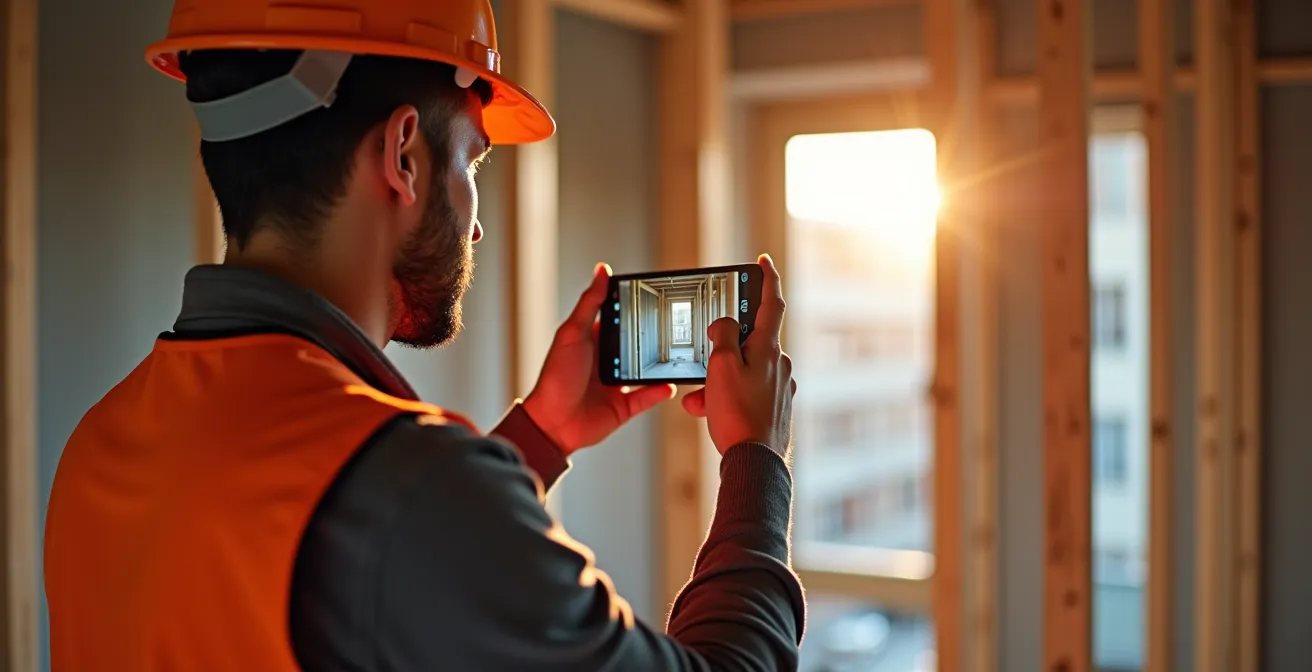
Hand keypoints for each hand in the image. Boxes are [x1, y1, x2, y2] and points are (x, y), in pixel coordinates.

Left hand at [522, 263, 675, 454]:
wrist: (553, 422)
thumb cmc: (555, 377)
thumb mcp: (572, 333)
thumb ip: (590, 304)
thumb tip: (602, 271)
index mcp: (594, 341)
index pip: (619, 319)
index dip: (634, 308)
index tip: (654, 296)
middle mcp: (607, 361)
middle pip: (637, 344)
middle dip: (653, 336)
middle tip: (675, 324)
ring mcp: (617, 384)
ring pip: (646, 370)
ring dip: (660, 364)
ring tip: (679, 352)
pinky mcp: (624, 406)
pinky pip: (648, 397)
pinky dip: (659, 391)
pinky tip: (670, 384)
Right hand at [682, 254, 795, 456]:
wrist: (755, 463)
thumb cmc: (738, 415)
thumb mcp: (720, 367)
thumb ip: (722, 336)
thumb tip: (725, 325)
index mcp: (769, 348)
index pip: (771, 303)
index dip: (766, 278)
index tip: (762, 261)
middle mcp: (779, 364)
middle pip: (747, 342)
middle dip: (720, 350)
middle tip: (701, 362)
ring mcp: (780, 386)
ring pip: (742, 370)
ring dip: (717, 380)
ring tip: (697, 400)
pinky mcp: (775, 407)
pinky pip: (746, 391)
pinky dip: (725, 396)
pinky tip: (707, 411)